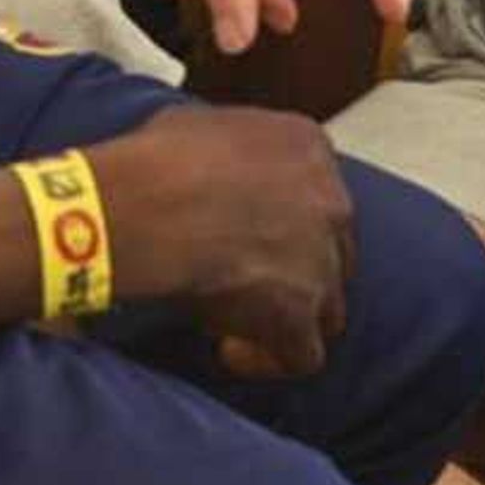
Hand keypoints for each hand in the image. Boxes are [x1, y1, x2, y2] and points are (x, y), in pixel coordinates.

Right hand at [91, 104, 357, 378]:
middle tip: (246, 278)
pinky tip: (231, 353)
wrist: (151, 205)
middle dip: (295, 268)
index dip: (285, 217)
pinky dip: (269, 358)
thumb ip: (228, 147)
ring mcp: (321, 263)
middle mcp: (330, 202)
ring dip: (289, 316)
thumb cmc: (160, 160)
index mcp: (308, 148)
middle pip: (332, 249)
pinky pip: (302, 355)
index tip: (249, 231)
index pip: (318, 190)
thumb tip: (208, 164)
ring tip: (240, 323)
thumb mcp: (199, 125)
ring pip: (328, 305)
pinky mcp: (300, 315)